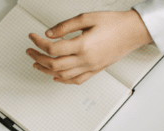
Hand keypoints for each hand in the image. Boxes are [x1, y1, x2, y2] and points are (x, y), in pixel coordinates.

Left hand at [26, 10, 151, 84]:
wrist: (132, 31)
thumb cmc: (114, 23)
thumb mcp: (87, 18)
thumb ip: (66, 26)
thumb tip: (49, 33)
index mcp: (83, 45)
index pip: (53, 48)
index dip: (38, 43)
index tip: (33, 37)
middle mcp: (86, 59)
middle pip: (54, 64)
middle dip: (38, 58)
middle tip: (30, 51)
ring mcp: (90, 67)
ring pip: (62, 75)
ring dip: (47, 70)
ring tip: (37, 64)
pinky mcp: (95, 71)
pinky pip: (76, 81)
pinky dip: (63, 80)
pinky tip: (56, 77)